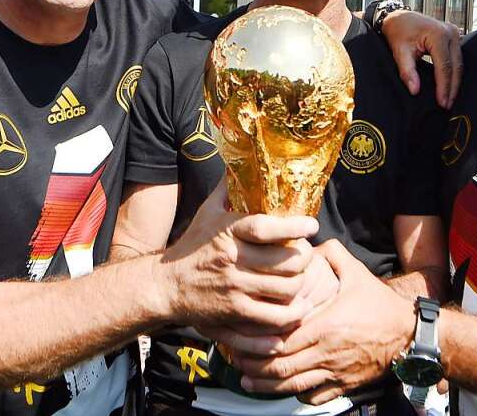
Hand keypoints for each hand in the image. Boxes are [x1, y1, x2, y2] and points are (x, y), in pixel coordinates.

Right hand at [159, 180, 318, 332]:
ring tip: (303, 278)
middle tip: (306, 254)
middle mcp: (233, 260)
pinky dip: (292, 314)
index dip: (294, 227)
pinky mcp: (235, 313)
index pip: (265, 228)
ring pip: (286, 290)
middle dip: (305, 258)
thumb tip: (242, 159)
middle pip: (286, 262)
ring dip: (302, 285)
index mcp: (228, 232)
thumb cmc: (193, 246)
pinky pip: (275, 318)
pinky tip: (297, 306)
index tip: (311, 225)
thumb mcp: (207, 212)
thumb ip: (228, 188)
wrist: (164, 285)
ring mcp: (235, 289)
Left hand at [228, 239, 415, 404]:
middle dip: (254, 366)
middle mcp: (326, 353)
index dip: (257, 343)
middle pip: (281, 367)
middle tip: (236, 359)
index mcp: (326, 326)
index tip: (240, 337)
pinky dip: (293, 394)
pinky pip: (312, 397)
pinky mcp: (343, 386)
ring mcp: (334, 373)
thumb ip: (330, 253)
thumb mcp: (356, 273)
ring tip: (248, 378)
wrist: (408, 335)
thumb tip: (305, 243)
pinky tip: (280, 387)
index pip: (282, 340)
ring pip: (292, 386)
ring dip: (266, 385)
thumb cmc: (380, 304)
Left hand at [380, 10, 461, 108]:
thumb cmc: (398, 31)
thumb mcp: (399, 51)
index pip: (444, 66)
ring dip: (454, 82)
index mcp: (438, 34)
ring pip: (459, 63)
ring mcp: (455, 33)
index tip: (441, 103)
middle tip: (447, 105)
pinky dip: (454, 73)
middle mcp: (451, 32)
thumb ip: (407, 71)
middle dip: (452, 87)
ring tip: (448, 99)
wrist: (399, 17)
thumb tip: (415, 90)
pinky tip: (449, 86)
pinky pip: (457, 58)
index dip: (443, 86)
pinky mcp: (454, 36)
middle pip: (456, 66)